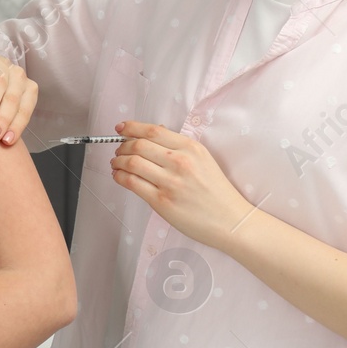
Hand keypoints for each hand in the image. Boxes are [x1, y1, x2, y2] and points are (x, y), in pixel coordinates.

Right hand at [0, 44, 36, 145]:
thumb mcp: (3, 106)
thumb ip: (5, 120)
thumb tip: (3, 145)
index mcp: (27, 88)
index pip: (25, 109)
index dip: (16, 126)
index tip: (6, 142)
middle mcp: (17, 75)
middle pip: (13, 98)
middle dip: (3, 119)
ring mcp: (2, 64)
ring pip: (0, 83)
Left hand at [108, 120, 255, 251]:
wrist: (230, 220)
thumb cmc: (217, 192)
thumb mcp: (203, 160)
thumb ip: (179, 146)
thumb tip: (152, 133)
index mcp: (191, 148)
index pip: (153, 131)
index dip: (132, 127)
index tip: (121, 128)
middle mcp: (180, 162)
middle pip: (138, 145)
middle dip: (122, 146)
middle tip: (119, 150)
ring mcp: (170, 182)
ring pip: (132, 163)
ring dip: (118, 161)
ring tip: (116, 163)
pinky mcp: (161, 201)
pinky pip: (132, 183)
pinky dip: (120, 177)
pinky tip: (119, 176)